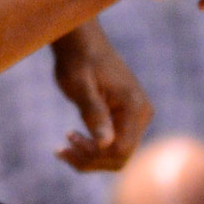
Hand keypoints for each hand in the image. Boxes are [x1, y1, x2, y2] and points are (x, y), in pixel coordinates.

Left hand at [52, 25, 151, 172]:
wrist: (82, 43)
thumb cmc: (78, 60)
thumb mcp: (80, 86)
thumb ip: (94, 113)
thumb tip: (106, 144)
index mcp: (134, 106)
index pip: (121, 149)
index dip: (94, 154)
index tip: (68, 138)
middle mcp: (142, 114)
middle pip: (121, 157)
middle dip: (91, 160)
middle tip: (62, 149)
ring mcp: (137, 117)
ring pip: (118, 155)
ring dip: (90, 158)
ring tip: (62, 149)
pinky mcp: (127, 118)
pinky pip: (114, 144)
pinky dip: (93, 150)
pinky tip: (71, 142)